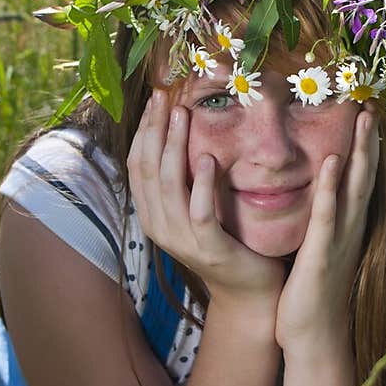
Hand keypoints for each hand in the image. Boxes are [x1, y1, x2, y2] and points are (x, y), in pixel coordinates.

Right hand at [128, 90, 284, 306]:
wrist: (248, 288)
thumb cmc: (226, 241)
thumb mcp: (196, 208)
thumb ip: (184, 181)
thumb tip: (179, 134)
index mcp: (152, 215)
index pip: (137, 165)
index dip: (144, 130)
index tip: (156, 98)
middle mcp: (159, 227)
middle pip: (148, 170)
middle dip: (155, 129)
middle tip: (165, 97)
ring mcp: (182, 240)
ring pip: (168, 186)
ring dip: (174, 147)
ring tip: (183, 116)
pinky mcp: (209, 248)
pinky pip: (199, 212)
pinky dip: (201, 183)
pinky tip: (207, 157)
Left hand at [275, 105, 379, 350]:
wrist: (313, 338)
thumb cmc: (312, 296)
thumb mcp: (320, 253)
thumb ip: (323, 225)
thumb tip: (320, 201)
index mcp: (347, 227)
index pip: (359, 180)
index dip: (365, 148)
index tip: (367, 115)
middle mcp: (350, 229)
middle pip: (364, 176)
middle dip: (369, 140)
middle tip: (373, 103)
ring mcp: (339, 241)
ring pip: (353, 188)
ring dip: (359, 153)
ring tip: (363, 119)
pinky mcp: (321, 254)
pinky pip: (327, 215)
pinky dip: (331, 187)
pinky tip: (333, 162)